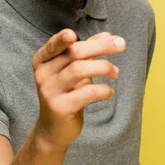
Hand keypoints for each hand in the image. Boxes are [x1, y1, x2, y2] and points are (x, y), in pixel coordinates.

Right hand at [32, 29, 125, 148]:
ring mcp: (49, 91)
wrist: (53, 129)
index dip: (62, 38)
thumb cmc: (66, 94)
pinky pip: (86, 93)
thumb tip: (107, 35)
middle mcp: (43, 74)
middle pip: (73, 53)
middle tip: (121, 45)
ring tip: (116, 72)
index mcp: (43, 61)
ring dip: (104, 67)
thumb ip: (87, 52)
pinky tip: (109, 93)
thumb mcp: (73, 71)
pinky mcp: (60, 107)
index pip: (54, 45)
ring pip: (79, 69)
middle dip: (100, 46)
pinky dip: (103, 90)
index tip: (74, 34)